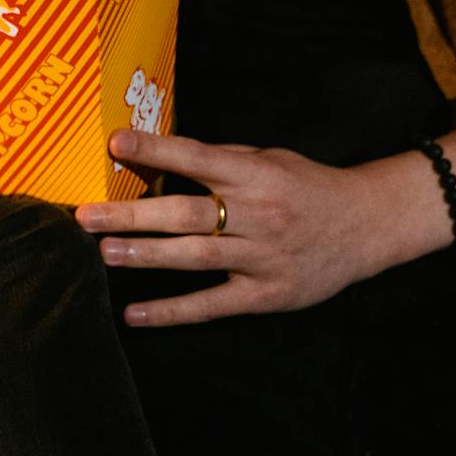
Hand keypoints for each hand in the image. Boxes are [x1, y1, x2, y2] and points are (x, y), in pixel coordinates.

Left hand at [73, 130, 391, 324]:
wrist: (368, 225)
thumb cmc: (308, 186)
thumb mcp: (272, 158)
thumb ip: (222, 159)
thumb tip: (161, 154)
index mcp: (257, 174)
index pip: (199, 159)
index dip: (157, 150)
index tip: (116, 142)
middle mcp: (258, 215)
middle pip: (187, 214)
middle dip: (134, 215)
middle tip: (87, 215)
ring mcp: (262, 258)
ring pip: (195, 258)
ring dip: (146, 256)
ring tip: (105, 252)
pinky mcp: (266, 295)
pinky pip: (212, 305)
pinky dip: (172, 311)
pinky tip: (135, 313)